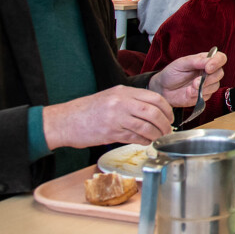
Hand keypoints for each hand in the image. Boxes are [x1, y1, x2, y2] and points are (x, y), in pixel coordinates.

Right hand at [42, 86, 174, 148]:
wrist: (64, 121)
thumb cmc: (88, 109)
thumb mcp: (111, 96)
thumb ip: (131, 100)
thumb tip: (153, 110)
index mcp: (123, 92)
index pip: (155, 98)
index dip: (167, 109)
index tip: (170, 117)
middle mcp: (121, 103)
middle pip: (153, 113)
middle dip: (165, 124)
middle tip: (167, 130)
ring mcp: (116, 118)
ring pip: (146, 127)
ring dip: (156, 135)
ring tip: (157, 138)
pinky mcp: (111, 133)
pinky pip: (134, 138)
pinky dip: (143, 141)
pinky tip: (144, 142)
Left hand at [149, 49, 226, 106]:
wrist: (163, 89)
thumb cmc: (172, 73)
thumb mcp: (181, 63)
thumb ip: (196, 61)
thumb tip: (209, 61)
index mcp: (205, 60)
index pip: (220, 58)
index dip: (218, 62)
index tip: (208, 68)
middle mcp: (209, 72)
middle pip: (220, 74)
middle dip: (208, 79)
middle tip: (195, 82)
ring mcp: (207, 84)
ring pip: (215, 86)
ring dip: (202, 88)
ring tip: (189, 88)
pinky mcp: (204, 96)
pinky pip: (207, 96)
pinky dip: (197, 95)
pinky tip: (188, 93)